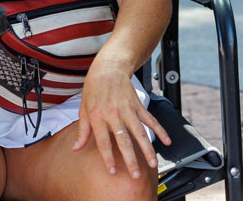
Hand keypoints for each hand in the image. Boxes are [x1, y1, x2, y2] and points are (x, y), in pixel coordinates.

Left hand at [72, 56, 170, 178]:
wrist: (109, 68)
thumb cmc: (93, 88)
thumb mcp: (83, 108)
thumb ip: (83, 130)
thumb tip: (76, 148)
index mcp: (98, 116)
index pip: (103, 142)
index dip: (108, 158)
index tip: (113, 171)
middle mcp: (114, 114)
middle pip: (123, 140)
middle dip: (130, 159)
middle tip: (135, 175)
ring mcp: (128, 110)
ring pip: (140, 133)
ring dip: (147, 149)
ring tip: (152, 164)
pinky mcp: (138, 105)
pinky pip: (150, 120)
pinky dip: (160, 130)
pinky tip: (166, 141)